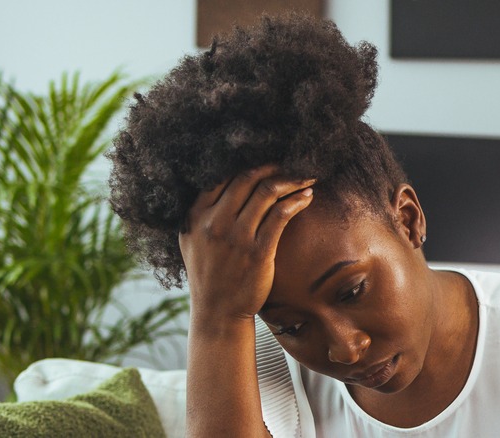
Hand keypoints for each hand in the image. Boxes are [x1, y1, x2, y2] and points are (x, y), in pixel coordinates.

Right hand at [179, 166, 314, 319]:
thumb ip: (202, 211)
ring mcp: (236, 237)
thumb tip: (222, 180)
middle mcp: (214, 223)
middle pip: (247, 178)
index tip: (268, 161)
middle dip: (274, 166)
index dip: (249, 163)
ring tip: (306, 177)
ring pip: (267, 192)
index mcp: (195, 215)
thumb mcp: (191, 240)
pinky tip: (307, 196)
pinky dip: (297, 200)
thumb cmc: (209, 274)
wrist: (217, 312)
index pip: (223, 175)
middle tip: (292, 163)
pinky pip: (281, 214)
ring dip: (291, 180)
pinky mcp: (258, 252)